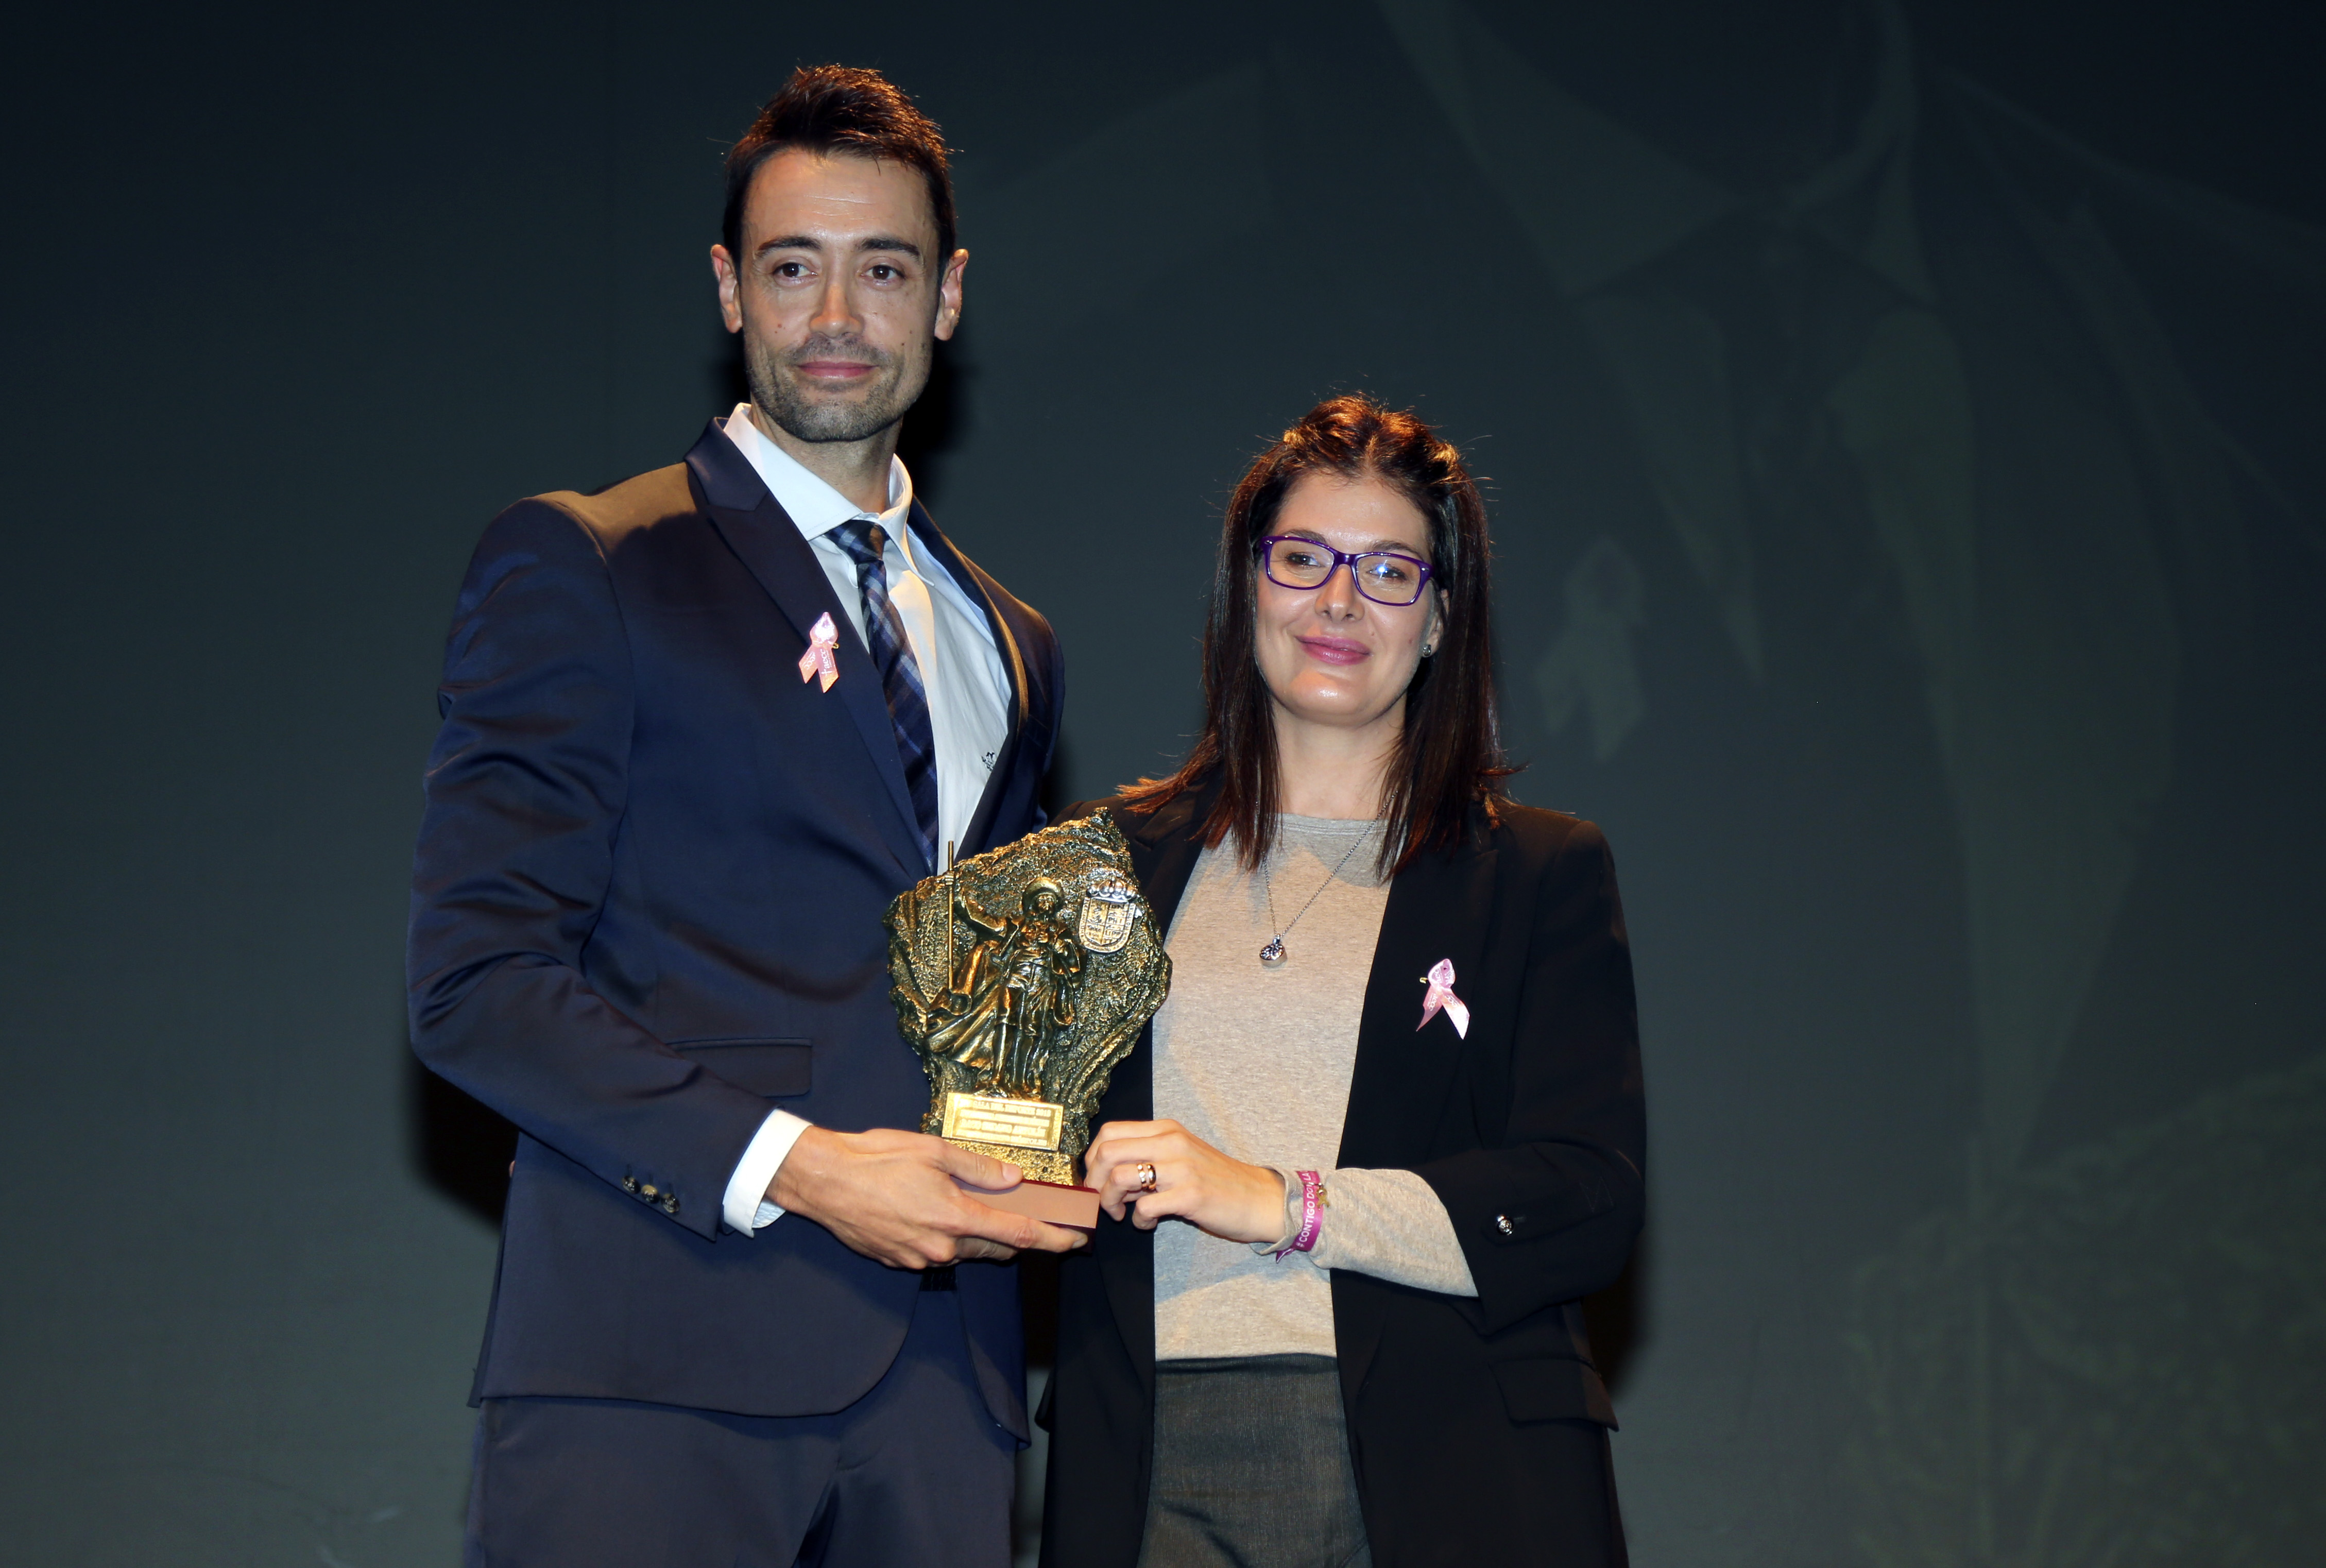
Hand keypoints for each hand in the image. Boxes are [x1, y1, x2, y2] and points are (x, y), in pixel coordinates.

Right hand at [770, 1126, 1088, 1268]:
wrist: (823, 1181)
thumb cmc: (876, 1160)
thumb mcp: (934, 1151)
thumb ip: (979, 1168)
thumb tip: (1015, 1178)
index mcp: (955, 1217)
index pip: (1020, 1235)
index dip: (1054, 1240)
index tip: (1076, 1240)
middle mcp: (942, 1247)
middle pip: (997, 1247)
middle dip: (1022, 1237)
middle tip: (1041, 1220)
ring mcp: (919, 1258)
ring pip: (967, 1250)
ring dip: (982, 1234)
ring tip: (985, 1208)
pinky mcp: (899, 1260)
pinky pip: (938, 1252)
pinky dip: (949, 1236)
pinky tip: (939, 1212)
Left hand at [1084, 1119, 1285, 1243]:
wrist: (1260, 1199)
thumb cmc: (1217, 1181)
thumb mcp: (1181, 1157)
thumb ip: (1148, 1157)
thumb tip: (1105, 1174)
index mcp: (1166, 1130)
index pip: (1110, 1132)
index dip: (1092, 1159)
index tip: (1096, 1180)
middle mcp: (1172, 1143)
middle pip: (1107, 1152)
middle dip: (1094, 1182)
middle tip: (1102, 1202)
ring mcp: (1182, 1168)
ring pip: (1120, 1178)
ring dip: (1110, 1203)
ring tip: (1122, 1215)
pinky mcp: (1190, 1196)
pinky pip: (1144, 1208)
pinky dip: (1138, 1221)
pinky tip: (1149, 1224)